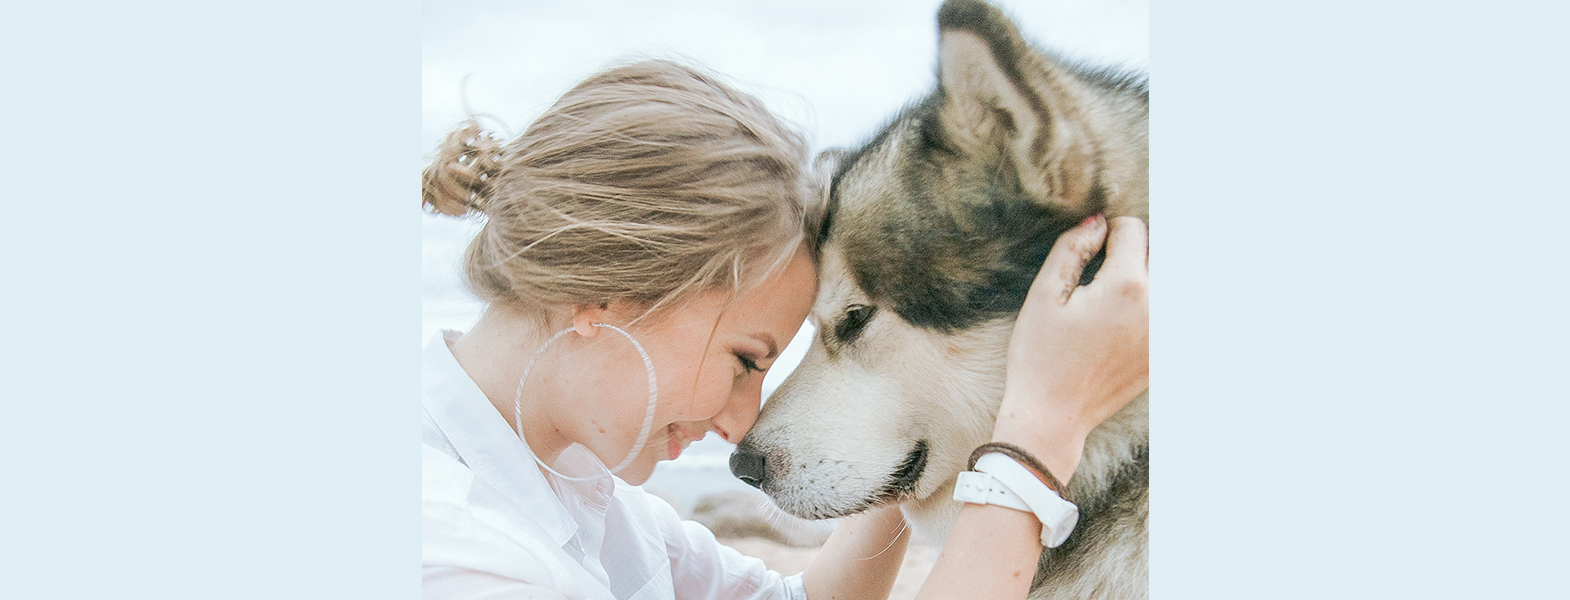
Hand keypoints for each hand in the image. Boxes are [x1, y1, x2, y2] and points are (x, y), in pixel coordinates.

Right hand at [992, 215, 1148, 481]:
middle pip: (1162, 252)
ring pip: (1173, 282)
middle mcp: (1159, 308)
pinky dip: (1157, 307)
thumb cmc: (1040, 356)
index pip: (1133, 229)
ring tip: (1130, 293)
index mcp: (1126, 286)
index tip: (1089, 250)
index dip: (1106, 231)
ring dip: (1152, 277)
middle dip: (1136, 251)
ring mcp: (1167, 335)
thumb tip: (1098, 222)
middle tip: (1108, 267)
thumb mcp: (1044, 295)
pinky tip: (1128, 320)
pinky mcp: (1167, 355)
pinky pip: (1173, 315)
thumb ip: (1072, 249)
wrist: (1053, 416)